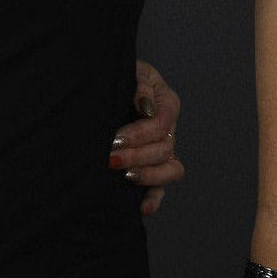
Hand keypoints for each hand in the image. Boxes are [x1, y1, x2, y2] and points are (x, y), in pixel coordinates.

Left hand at [110, 58, 185, 214]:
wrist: (105, 84)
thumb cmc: (118, 74)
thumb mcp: (129, 70)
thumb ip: (139, 84)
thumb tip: (145, 106)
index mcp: (166, 102)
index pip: (161, 122)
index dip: (140, 133)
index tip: (116, 138)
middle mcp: (169, 129)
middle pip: (164, 147)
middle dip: (137, 154)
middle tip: (111, 157)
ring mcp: (163, 150)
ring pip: (171, 169)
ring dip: (149, 175)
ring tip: (126, 175)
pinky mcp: (152, 168)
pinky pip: (161, 188)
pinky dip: (154, 199)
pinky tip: (142, 207)